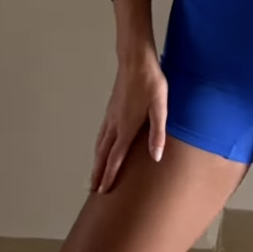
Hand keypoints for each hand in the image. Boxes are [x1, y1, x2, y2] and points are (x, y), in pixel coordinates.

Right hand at [90, 46, 167, 193]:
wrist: (135, 60)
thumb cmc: (151, 83)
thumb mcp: (160, 107)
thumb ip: (157, 133)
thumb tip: (155, 157)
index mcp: (126, 127)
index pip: (116, 157)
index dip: (109, 175)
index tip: (103, 190)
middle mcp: (115, 124)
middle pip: (103, 154)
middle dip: (98, 172)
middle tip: (92, 189)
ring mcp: (110, 116)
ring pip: (100, 143)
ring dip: (96, 160)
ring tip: (93, 174)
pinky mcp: (111, 108)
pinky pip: (101, 133)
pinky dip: (98, 146)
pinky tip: (100, 146)